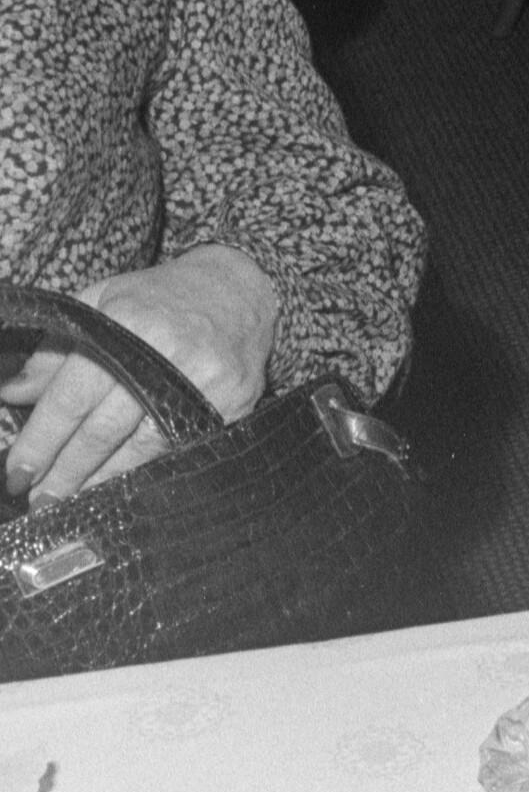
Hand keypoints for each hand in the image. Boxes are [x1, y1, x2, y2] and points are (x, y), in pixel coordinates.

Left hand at [1, 247, 278, 500]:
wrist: (242, 289)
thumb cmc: (161, 298)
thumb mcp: (101, 303)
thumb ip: (56, 348)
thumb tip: (14, 393)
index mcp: (127, 323)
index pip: (72, 396)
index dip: (41, 439)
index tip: (17, 471)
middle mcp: (166, 355)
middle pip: (103, 429)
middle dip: (65, 470)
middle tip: (39, 500)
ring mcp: (204, 383)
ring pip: (141, 448)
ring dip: (101, 480)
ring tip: (70, 502)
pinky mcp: (232, 403)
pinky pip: (179, 449)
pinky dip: (146, 471)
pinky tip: (120, 486)